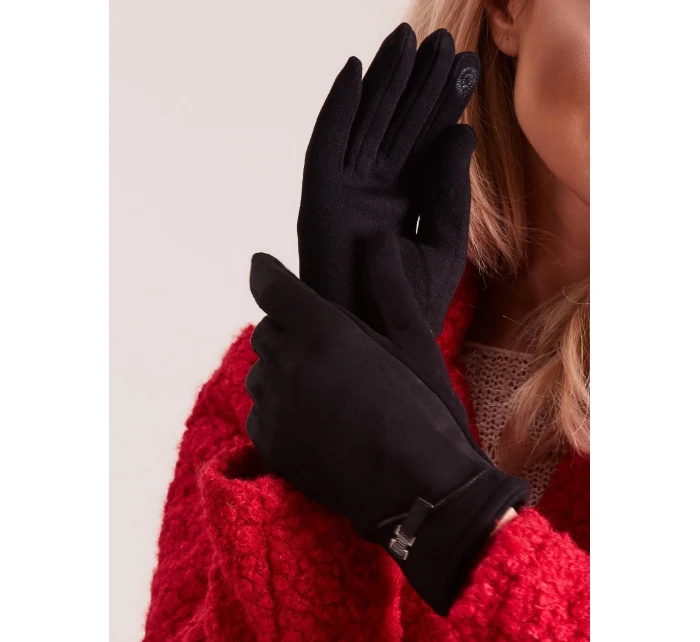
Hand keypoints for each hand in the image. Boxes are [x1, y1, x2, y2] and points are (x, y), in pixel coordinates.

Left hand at [246, 248, 529, 614]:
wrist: (417, 492)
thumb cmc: (424, 411)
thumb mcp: (415, 343)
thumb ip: (390, 287)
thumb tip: (379, 241)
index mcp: (324, 331)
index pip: (273, 287)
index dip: (265, 272)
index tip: (262, 264)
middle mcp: (289, 364)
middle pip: (265, 331)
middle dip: (286, 329)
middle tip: (321, 344)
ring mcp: (274, 407)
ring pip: (260, 373)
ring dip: (281, 370)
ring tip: (320, 388)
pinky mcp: (270, 445)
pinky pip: (260, 413)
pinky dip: (278, 409)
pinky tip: (312, 423)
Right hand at [297, 23, 478, 335]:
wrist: (374, 343)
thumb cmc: (410, 303)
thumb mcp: (445, 242)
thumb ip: (452, 190)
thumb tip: (463, 134)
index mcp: (406, 200)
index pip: (425, 142)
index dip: (443, 104)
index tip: (466, 65)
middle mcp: (374, 190)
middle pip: (396, 125)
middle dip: (416, 84)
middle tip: (439, 42)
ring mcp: (344, 192)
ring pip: (364, 126)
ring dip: (382, 83)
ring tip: (405, 40)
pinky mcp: (317, 199)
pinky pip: (326, 146)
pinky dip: (337, 109)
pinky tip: (355, 71)